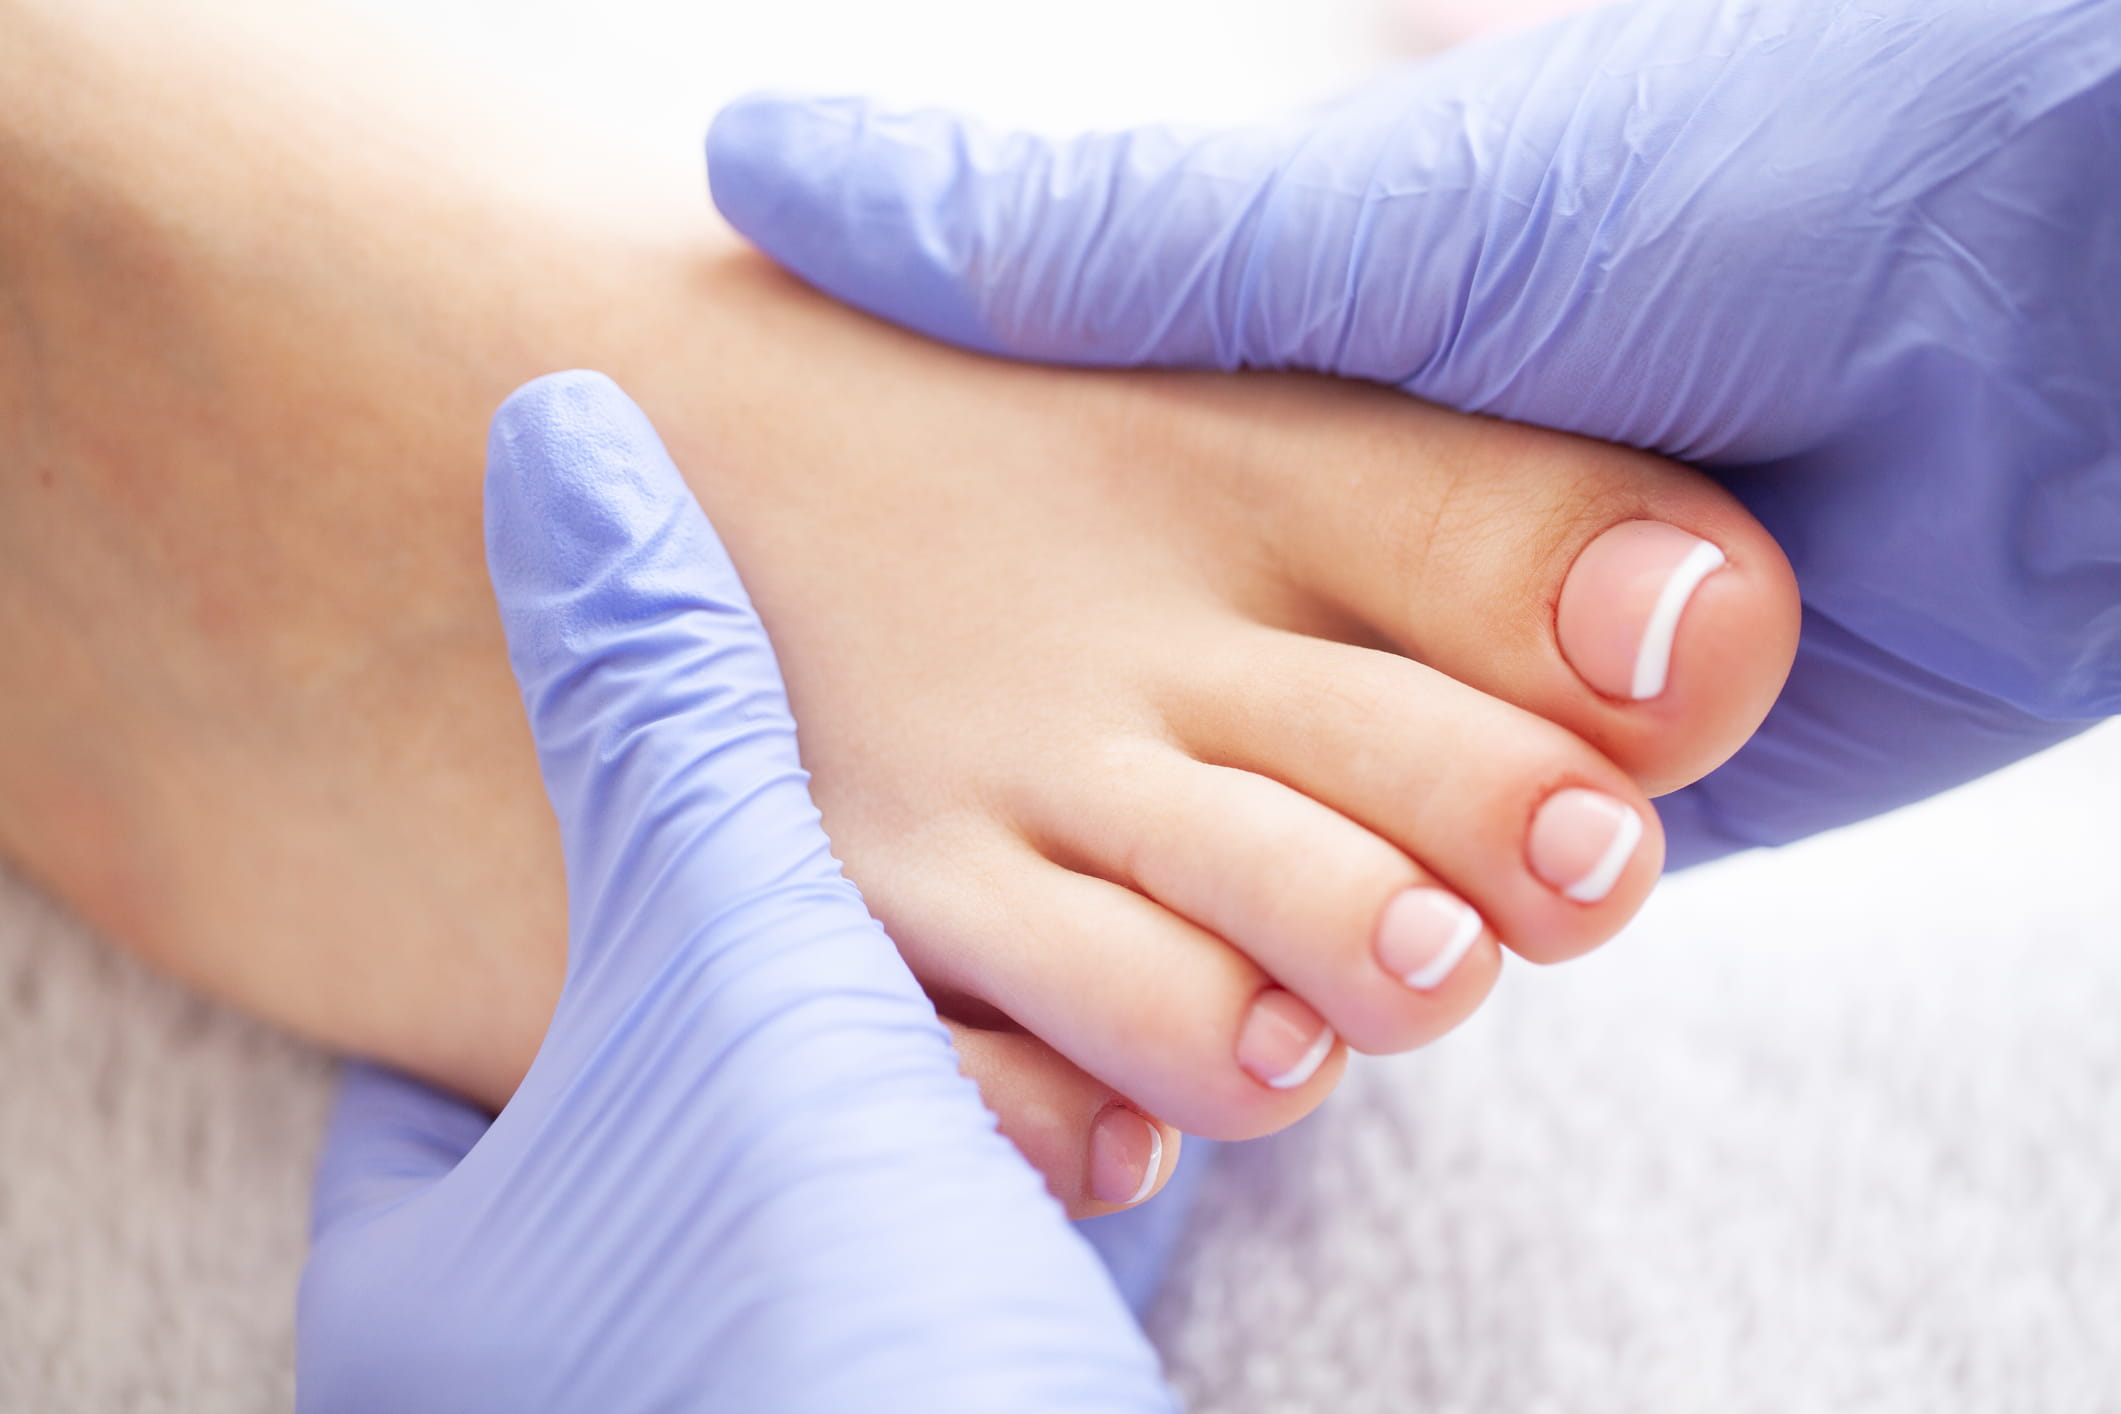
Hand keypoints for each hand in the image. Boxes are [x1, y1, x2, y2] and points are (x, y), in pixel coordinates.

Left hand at [295, 372, 1173, 1412]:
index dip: (576, 891)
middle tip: (864, 844)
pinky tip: (1115, 1082)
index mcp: (448, 1287)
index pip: (452, 1041)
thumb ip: (669, 729)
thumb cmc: (831, 1325)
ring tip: (1034, 933)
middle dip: (794, 978)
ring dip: (944, 1067)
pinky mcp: (925, 1403)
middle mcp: (578, 1370)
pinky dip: (1020, 1166)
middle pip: (667, 1098)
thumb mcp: (747, 980)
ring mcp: (759, 1396)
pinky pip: (952, 1255)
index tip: (682, 794)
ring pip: (838, 1177)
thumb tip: (560, 440)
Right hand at [705, 0, 2120, 864]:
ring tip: (1353, 915)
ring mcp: (1487, 691)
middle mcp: (1361, 565)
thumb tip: (758, 167)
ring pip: (1329, 866)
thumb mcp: (1378, 219)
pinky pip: (1491, 913)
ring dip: (1322, 907)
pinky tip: (1371, 989)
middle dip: (1176, 811)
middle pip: (1180, 751)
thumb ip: (1093, 254)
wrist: (2094, 293)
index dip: (973, 644)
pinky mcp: (1630, 803)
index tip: (846, 696)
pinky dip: (1438, 945)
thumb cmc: (1743, 168)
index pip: (1056, 564)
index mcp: (1275, 413)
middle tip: (1129, 821)